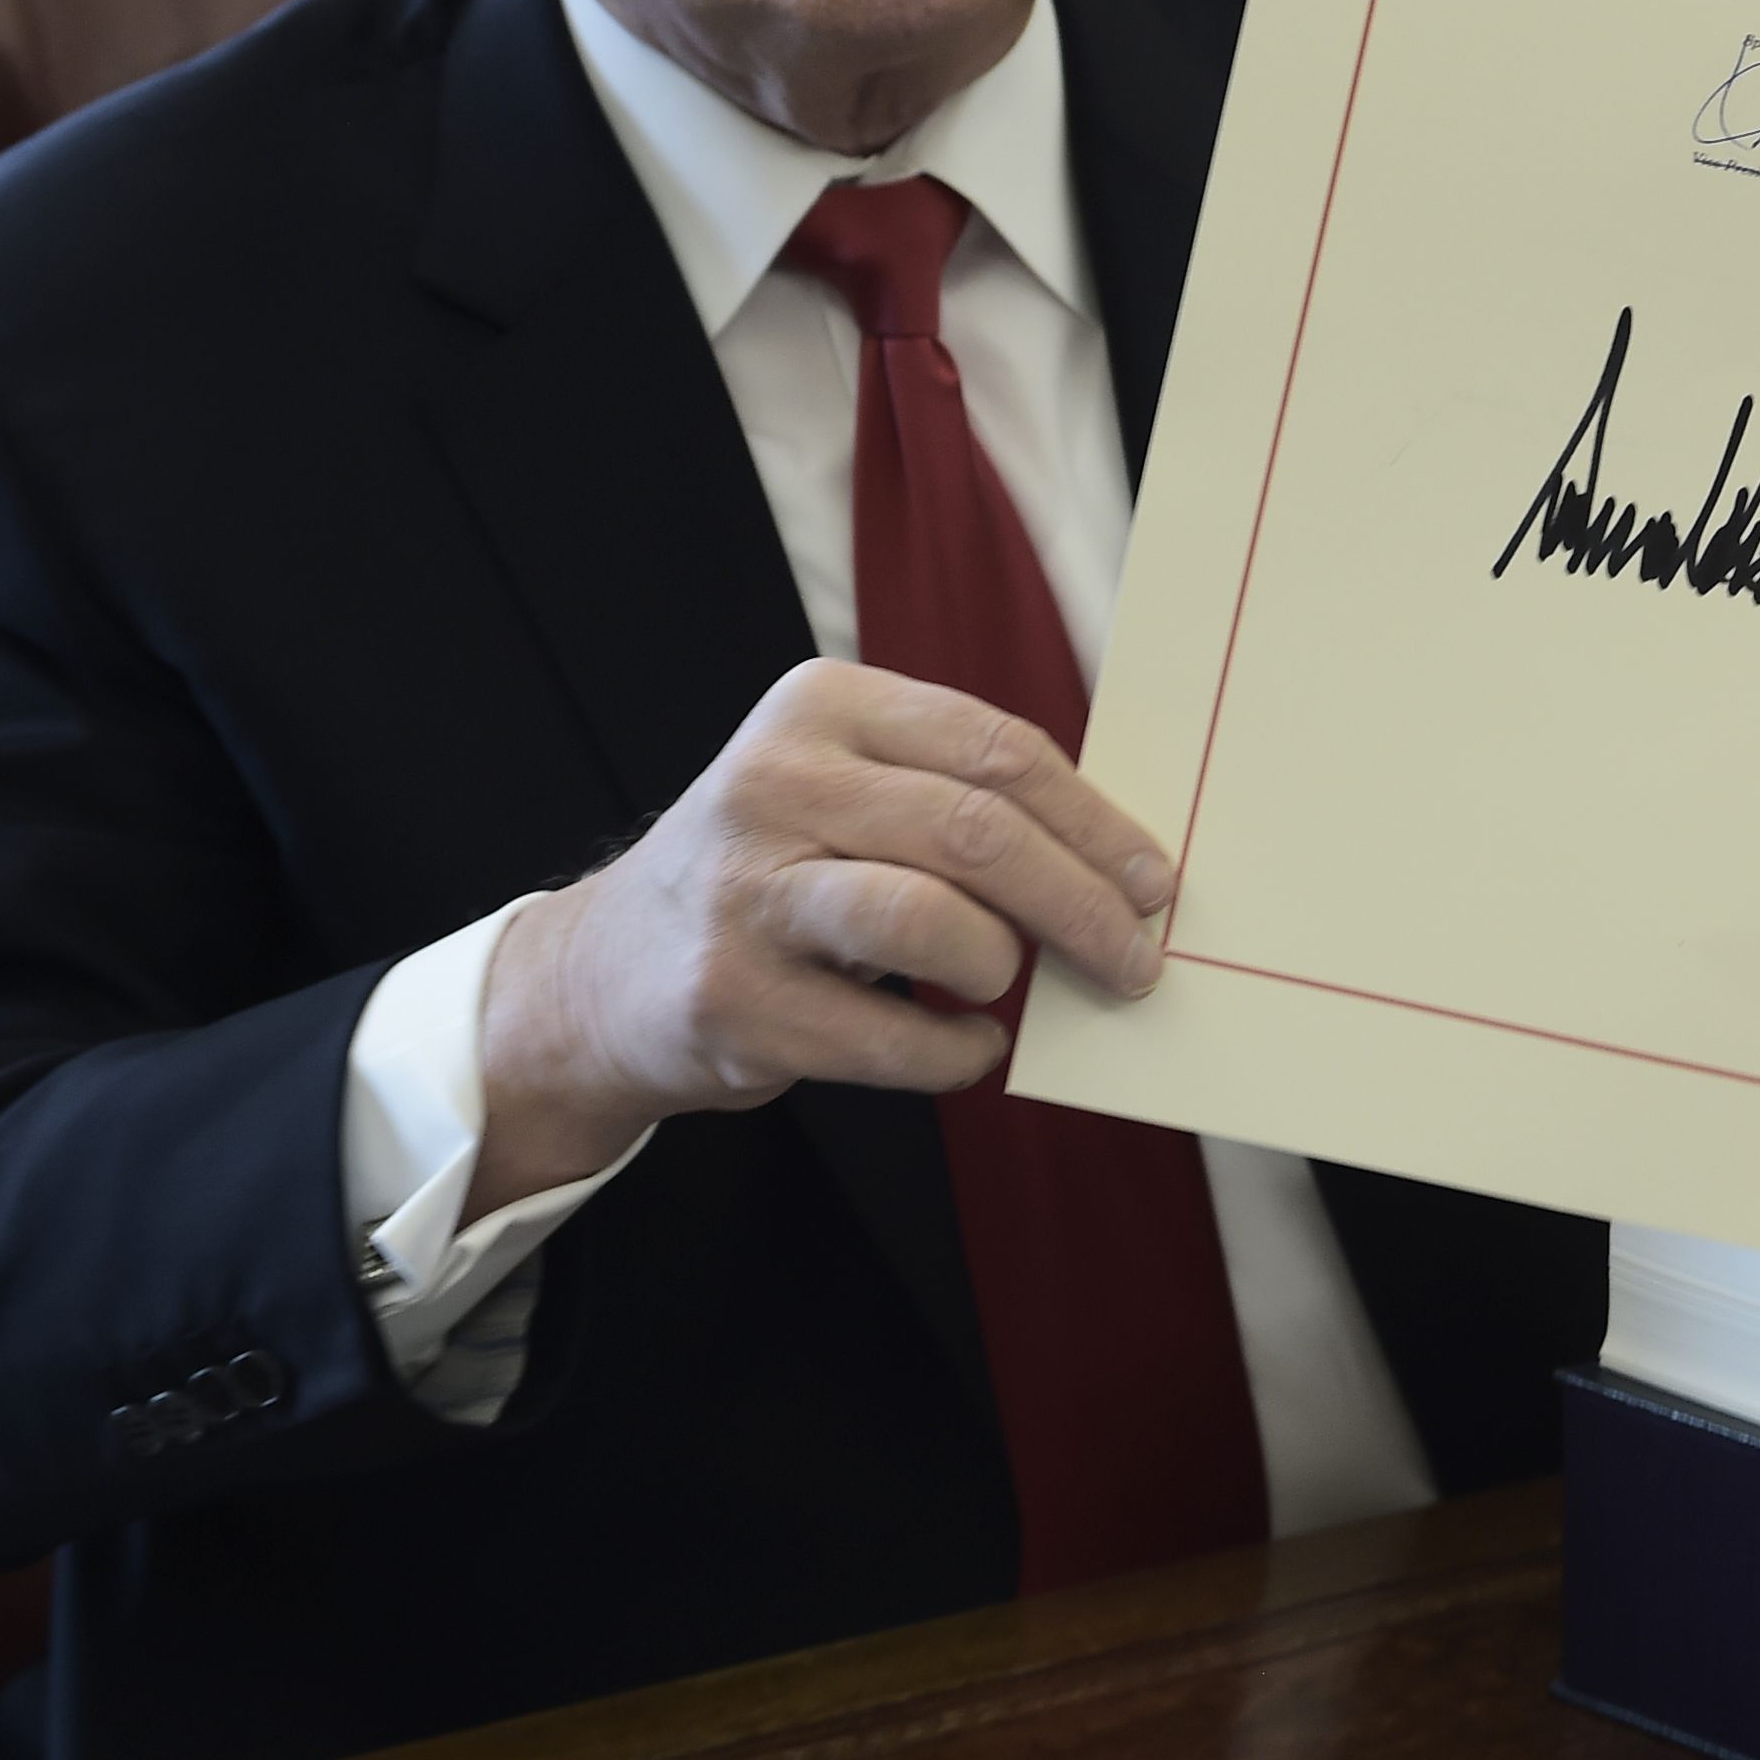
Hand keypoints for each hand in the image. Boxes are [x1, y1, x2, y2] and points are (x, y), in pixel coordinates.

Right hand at [466, 661, 1170, 1216]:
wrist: (604, 974)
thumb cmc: (771, 874)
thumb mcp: (842, 788)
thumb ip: (955, 796)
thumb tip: (1117, 861)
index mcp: (822, 706)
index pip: (997, 749)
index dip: (1095, 821)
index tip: (1155, 880)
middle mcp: (775, 783)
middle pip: (979, 833)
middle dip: (1082, 905)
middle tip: (1135, 958)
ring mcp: (745, 894)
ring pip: (933, 922)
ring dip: (1004, 967)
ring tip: (1009, 988)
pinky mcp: (732, 1000)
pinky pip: (893, 1038)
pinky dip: (956, 1053)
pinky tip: (966, 1048)